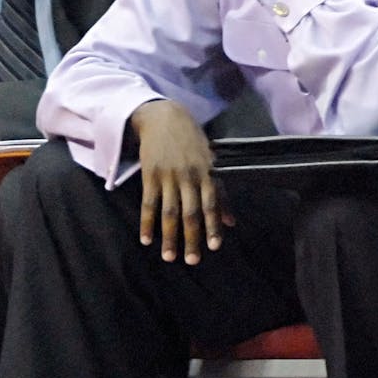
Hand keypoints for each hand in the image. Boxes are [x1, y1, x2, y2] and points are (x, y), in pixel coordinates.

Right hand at [131, 100, 230, 264]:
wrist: (163, 117)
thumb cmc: (191, 140)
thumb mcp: (211, 161)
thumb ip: (220, 193)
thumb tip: (230, 222)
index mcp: (206, 173)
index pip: (211, 204)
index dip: (212, 226)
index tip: (213, 247)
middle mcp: (188, 176)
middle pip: (190, 212)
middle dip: (191, 238)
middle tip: (192, 261)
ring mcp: (167, 176)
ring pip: (169, 212)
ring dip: (169, 236)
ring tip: (169, 257)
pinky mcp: (149, 175)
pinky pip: (148, 203)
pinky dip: (147, 222)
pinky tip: (146, 239)